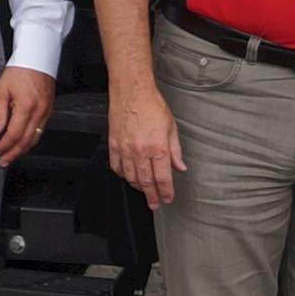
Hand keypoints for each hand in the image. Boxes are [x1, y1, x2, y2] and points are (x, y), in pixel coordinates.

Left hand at [0, 64, 56, 164]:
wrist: (37, 57)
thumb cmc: (19, 70)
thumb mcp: (1, 90)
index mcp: (26, 106)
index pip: (15, 134)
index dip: (5, 145)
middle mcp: (39, 111)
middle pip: (26, 140)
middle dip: (14, 153)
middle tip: (3, 161)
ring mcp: (46, 111)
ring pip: (35, 138)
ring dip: (22, 149)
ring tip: (11, 156)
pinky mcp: (49, 110)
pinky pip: (40, 130)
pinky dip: (31, 140)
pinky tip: (23, 143)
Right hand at [106, 78, 184, 204]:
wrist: (132, 92)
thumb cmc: (152, 106)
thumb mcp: (171, 127)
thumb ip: (175, 151)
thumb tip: (180, 167)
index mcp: (158, 147)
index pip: (163, 177)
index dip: (165, 192)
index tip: (167, 199)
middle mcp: (141, 151)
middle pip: (146, 182)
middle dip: (152, 196)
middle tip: (154, 204)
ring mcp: (125, 149)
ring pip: (131, 177)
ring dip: (138, 187)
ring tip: (144, 191)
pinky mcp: (114, 145)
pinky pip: (117, 167)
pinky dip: (123, 175)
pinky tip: (128, 177)